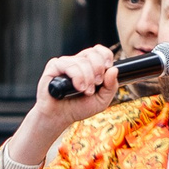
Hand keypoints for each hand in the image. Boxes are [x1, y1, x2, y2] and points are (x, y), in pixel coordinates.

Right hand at [0, 45, 122, 168]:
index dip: (106, 56)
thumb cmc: (79, 108)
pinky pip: (69, 65)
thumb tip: (114, 69)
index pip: (99, 51)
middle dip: (99, 69)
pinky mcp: (54, 66)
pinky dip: (77, 76)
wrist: (60, 117)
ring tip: (85, 91)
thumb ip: (111, 86)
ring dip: (88, 78)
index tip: (108, 68)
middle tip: (97, 84)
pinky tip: (78, 87)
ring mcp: (65, 63)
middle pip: (93, 53)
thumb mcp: (101, 101)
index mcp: (89, 66)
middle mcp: (77, 61)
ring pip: (82, 61)